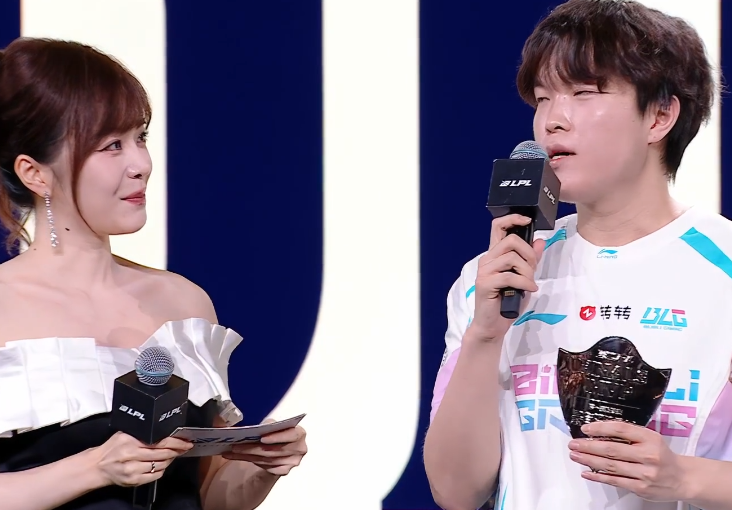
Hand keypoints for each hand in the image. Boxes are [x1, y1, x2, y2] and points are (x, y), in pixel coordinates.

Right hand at [91, 431, 192, 487]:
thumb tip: (165, 430)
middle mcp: (131, 455)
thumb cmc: (112, 448)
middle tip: (183, 448)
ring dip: (169, 460)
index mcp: (130, 441)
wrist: (97, 466)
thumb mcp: (125, 434)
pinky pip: (155, 476)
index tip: (186, 442)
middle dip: (176, 451)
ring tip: (172, 455)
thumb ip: (142, 432)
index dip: (176, 443)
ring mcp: (132, 470)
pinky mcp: (133, 481)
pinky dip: (161, 470)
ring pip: (161, 465)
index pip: (160, 441)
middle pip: (163, 454)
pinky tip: (161, 465)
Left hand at [222, 420, 306, 475]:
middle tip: (236, 444)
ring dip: (246, 455)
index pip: (292, 435)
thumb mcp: (273, 425)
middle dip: (253, 447)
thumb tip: (245, 421)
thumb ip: (267, 424)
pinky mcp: (283, 470)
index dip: (277, 437)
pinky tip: (235, 456)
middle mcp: (299, 448)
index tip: (262, 438)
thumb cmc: (275, 434)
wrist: (277, 448)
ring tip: (231, 450)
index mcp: (299, 433)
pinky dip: (247, 460)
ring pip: (266, 459)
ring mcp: (292, 461)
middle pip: (274, 449)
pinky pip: (264, 466)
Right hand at [470, 214, 544, 341]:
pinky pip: (510, 276)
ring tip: (529, 283)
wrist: (492, 325)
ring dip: (527, 271)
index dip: (512, 218)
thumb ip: (530, 261)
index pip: (498, 227)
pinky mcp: (484, 284)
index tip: (527, 220)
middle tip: (533, 269)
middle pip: (510, 240)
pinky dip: (524, 283)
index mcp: (494, 255)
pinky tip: (529, 290)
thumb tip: (540, 241)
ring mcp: (484, 271)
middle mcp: (487, 260)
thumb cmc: (507, 302)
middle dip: (528, 253)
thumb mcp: (524, 278)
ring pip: (511, 258)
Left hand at [568, 421, 686, 500]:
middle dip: (588, 446)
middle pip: (612, 449)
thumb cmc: (662, 455)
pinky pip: (615, 481)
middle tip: (574, 443)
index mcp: (650, 438)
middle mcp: (648, 456)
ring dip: (589, 460)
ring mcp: (645, 474)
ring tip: (575, 455)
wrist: (682, 478)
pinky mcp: (641, 488)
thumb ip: (629, 434)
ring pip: (610, 466)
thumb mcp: (650, 438)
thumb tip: (598, 431)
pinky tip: (586, 473)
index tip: (585, 429)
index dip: (600, 428)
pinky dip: (598, 477)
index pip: (620, 430)